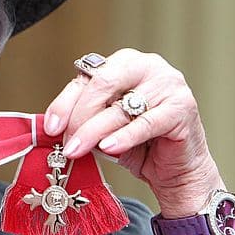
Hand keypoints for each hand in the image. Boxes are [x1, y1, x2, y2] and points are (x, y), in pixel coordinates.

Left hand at [44, 49, 221, 216]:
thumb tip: (54, 126)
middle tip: (67, 142)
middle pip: (103, 83)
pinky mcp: (182, 107)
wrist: (178, 171)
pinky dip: (124, 136)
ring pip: (121, 106)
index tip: (51, 127)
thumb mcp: (104, 129)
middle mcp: (148, 65)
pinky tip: (108, 147)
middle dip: (79, 115)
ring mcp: (169, 84)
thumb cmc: (140, 146)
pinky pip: (146, 122)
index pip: (88, 77)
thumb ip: (83, 120)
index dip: (65, 102)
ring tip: (76, 150)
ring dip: (93, 131)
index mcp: (125, 63)